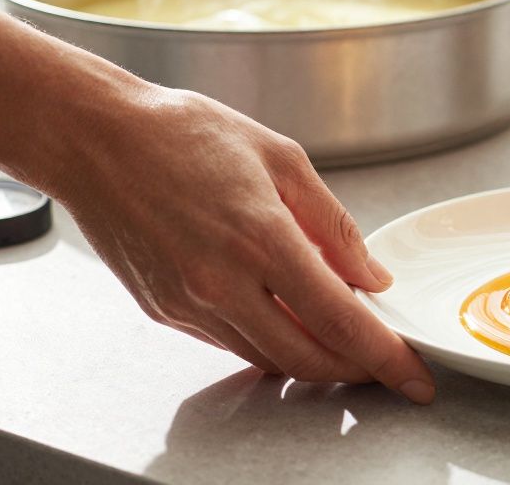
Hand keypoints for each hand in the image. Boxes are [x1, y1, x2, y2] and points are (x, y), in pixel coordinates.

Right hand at [54, 86, 434, 402]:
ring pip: (269, 358)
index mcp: (261, 239)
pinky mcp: (166, 312)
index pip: (339, 322)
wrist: (95, 140)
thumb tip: (370, 276)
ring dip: (313, 358)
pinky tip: (287, 317)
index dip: (385, 357)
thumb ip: (333, 224)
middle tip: (384, 360)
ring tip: (341, 335)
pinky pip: (232, 343)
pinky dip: (269, 340)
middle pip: (308, 359)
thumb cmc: (183, 134)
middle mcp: (222, 283)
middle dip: (356, 370)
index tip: (414, 374)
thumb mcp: (281, 158)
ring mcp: (189, 304)